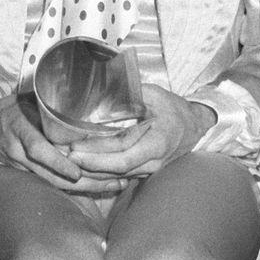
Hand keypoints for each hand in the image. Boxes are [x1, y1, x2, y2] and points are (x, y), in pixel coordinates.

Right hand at [0, 93, 130, 195]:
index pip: (38, 149)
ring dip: (86, 188)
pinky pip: (51, 184)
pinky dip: (74, 188)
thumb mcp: (27, 99)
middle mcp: (20, 151)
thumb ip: (50, 101)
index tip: (78, 171)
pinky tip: (99, 188)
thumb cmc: (9, 109)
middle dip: (84, 182)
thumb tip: (85, 89)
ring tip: (114, 185)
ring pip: (53, 183)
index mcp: (20, 128)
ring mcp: (21, 166)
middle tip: (114, 180)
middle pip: (51, 174)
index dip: (58, 163)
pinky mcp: (25, 175)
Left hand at [65, 85, 215, 179]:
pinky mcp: (144, 171)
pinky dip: (101, 172)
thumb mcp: (154, 94)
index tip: (74, 149)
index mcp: (157, 142)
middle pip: (116, 170)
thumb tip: (102, 84)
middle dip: (88, 166)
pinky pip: (121, 175)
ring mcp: (150, 169)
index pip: (122, 155)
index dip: (97, 155)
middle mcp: (154, 161)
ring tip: (67, 163)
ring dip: (92, 172)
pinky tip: (82, 167)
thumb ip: (130, 92)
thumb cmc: (174, 108)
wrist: (196, 126)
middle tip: (63, 158)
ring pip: (117, 176)